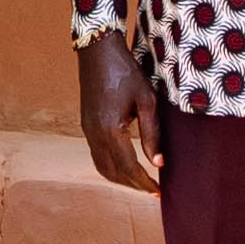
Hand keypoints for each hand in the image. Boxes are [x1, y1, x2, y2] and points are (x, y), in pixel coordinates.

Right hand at [77, 33, 161, 194]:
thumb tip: (158, 163)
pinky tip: (124, 164)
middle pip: (112, 173)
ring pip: (102, 166)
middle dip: (132, 185)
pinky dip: (111, 166)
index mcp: (111, 130)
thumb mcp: (147, 100)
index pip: (128, 168)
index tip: (158, 192)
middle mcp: (94, 134)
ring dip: (120, 178)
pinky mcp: (86, 125)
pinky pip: (96, 154)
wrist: (98, 52)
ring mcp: (87, 130)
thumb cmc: (126, 72)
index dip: (143, 183)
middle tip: (152, 190)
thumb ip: (152, 134)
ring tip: (139, 181)